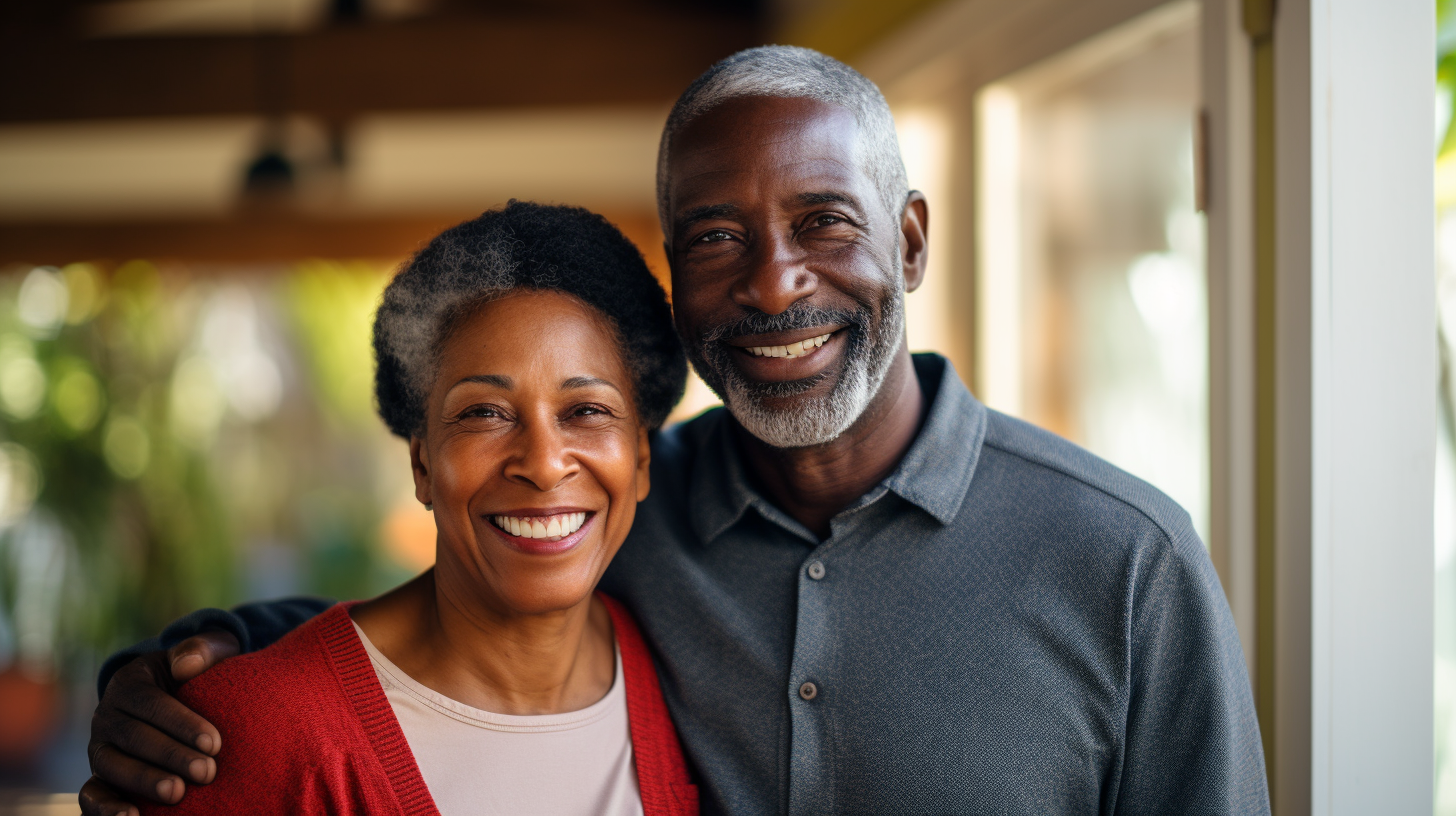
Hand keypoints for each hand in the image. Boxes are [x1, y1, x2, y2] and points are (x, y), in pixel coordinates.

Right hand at [80, 631, 239, 814]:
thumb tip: (186, 665)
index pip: (150, 703)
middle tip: (207, 772)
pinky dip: (105, 808)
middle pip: (133, 737)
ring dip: (144, 782)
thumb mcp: (206, 653)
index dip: (181, 723)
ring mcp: (100, 749)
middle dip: (171, 756)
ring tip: (178, 794)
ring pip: (111, 766)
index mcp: (129, 683)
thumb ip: (200, 650)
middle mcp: (107, 716)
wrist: (184, 700)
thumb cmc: (200, 676)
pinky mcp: (100, 779)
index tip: (215, 742)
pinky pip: (92, 795)